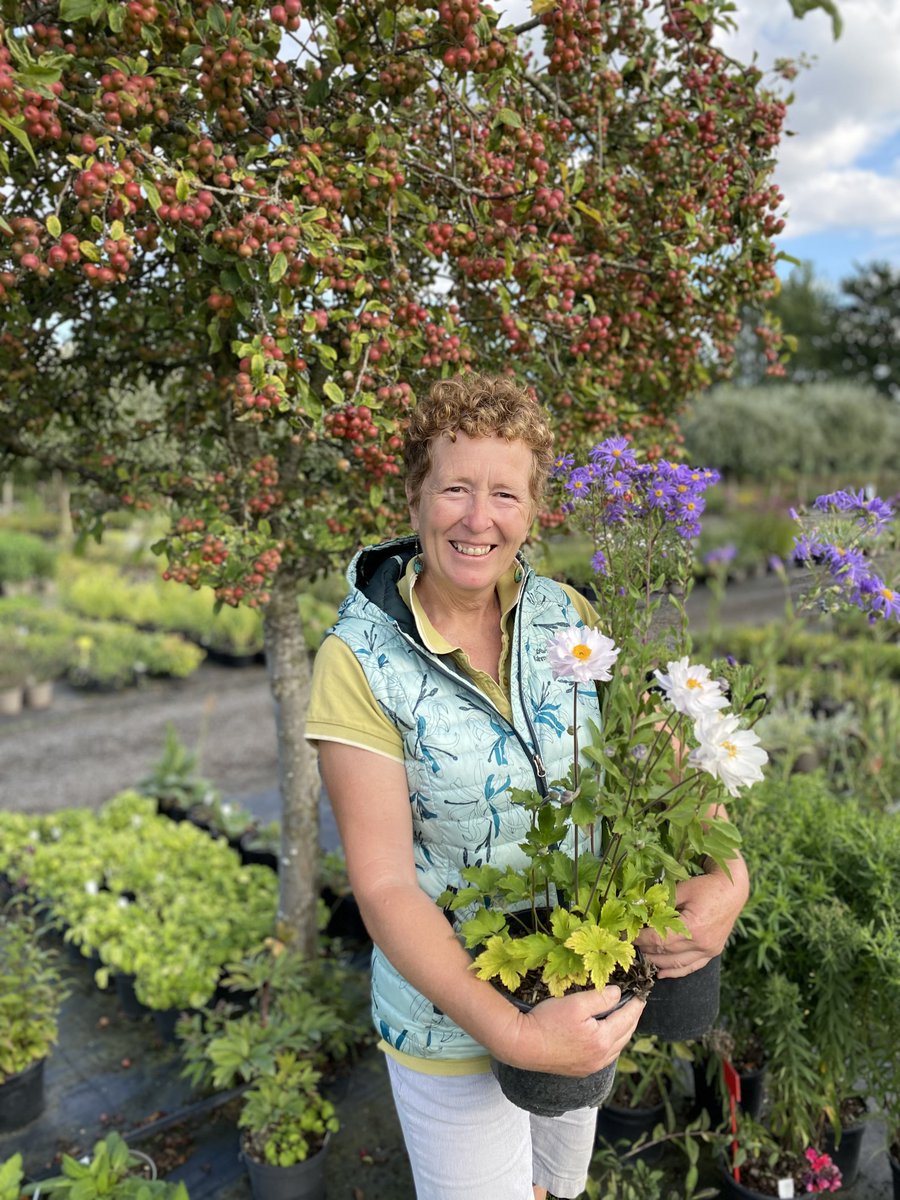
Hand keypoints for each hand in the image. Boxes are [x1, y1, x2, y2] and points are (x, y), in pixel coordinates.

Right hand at [497, 985, 644, 1076]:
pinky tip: (605, 1034)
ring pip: (616, 1047)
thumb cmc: (547, 1022)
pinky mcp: (580, 1069)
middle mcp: (600, 1058)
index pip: (627, 1019)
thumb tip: (618, 993)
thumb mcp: (576, 1003)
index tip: (642, 994)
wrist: (522, 1045)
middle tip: (635, 1004)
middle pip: (625, 1035)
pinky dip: (610, 1042)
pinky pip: (605, 1056)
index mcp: (603, 1041)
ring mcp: (590, 1066)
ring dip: (622, 1031)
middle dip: (632, 1018)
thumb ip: (601, 998)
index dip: (636, 1005)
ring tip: (623, 1017)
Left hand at [635, 856, 749, 978]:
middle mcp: (702, 943)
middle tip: (629, 945)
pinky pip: (691, 967)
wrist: (733, 890)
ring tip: (641, 957)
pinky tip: (661, 973)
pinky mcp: (712, 952)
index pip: (658, 939)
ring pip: (677, 964)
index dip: (639, 939)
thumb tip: (639, 911)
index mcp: (693, 927)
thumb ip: (661, 903)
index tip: (624, 936)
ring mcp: (709, 950)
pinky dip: (675, 971)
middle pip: (666, 953)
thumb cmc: (707, 886)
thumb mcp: (682, 889)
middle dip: (645, 949)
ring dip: (657, 962)